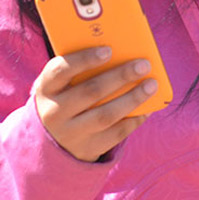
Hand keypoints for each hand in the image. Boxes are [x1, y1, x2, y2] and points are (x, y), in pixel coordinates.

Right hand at [34, 46, 156, 161]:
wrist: (51, 140)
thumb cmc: (66, 95)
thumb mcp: (62, 82)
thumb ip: (82, 67)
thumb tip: (121, 50)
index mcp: (46, 88)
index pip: (60, 70)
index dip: (84, 59)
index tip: (109, 50)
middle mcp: (54, 112)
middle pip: (90, 91)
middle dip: (120, 76)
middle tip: (143, 64)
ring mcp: (70, 134)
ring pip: (105, 115)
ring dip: (132, 98)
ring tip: (151, 84)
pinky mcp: (86, 149)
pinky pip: (114, 135)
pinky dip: (133, 120)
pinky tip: (147, 107)